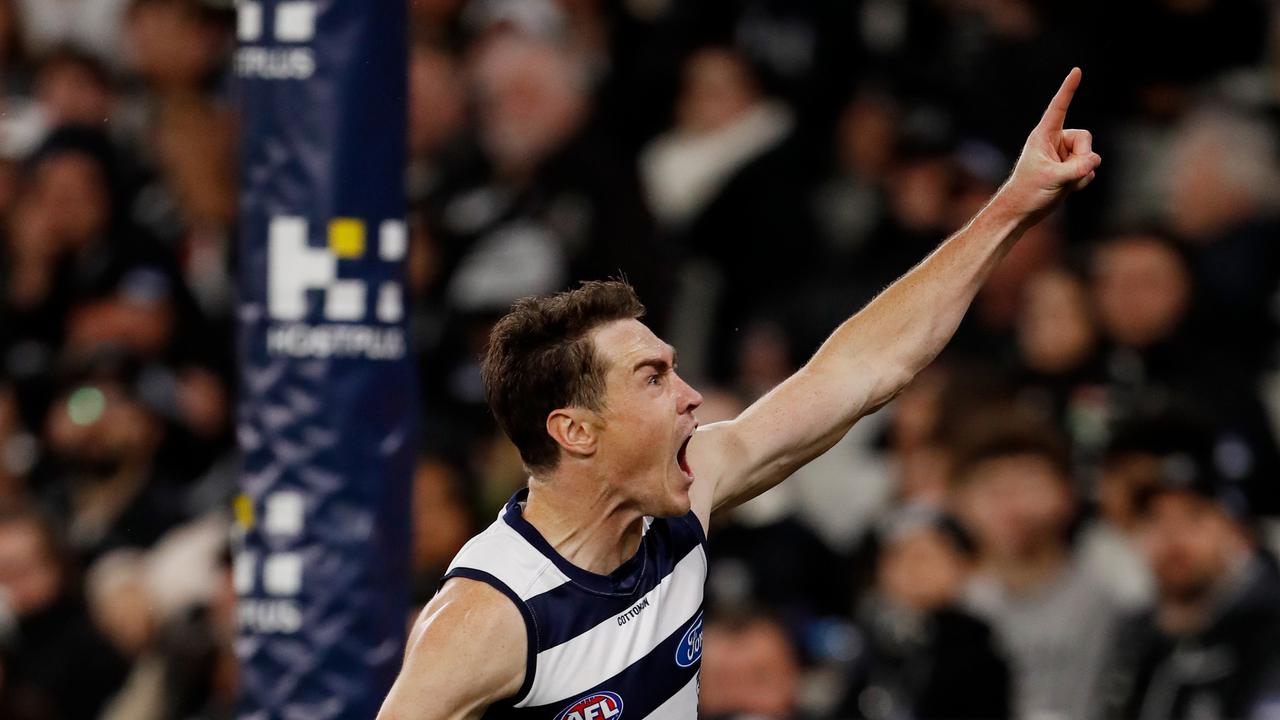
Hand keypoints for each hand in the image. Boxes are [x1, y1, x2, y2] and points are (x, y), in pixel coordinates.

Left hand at [999, 67, 1101, 223]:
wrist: (1022, 211)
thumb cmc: (1029, 192)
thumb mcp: (1053, 179)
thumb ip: (1076, 169)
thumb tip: (1094, 162)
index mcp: (1043, 136)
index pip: (1059, 107)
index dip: (1068, 89)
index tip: (1076, 71)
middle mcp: (1055, 141)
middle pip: (1085, 138)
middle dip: (1083, 157)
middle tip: (1067, 174)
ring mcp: (1063, 155)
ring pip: (1089, 156)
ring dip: (1081, 173)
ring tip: (1062, 183)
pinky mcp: (1069, 168)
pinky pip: (1089, 169)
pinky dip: (1082, 181)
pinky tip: (1067, 189)